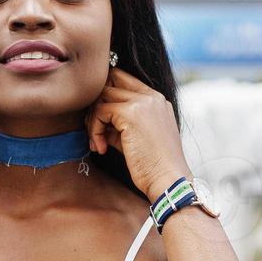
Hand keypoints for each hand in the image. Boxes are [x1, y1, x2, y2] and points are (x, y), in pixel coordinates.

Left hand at [84, 68, 190, 199]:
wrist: (169, 180)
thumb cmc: (154, 166)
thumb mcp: (135, 138)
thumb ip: (119, 124)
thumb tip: (97, 121)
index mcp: (156, 100)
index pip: (124, 80)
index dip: (105, 96)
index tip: (101, 122)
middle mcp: (151, 96)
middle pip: (110, 80)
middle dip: (96, 103)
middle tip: (93, 130)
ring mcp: (142, 102)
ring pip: (102, 96)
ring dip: (93, 120)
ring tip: (96, 143)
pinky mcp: (131, 113)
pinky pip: (100, 111)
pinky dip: (94, 130)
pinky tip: (101, 149)